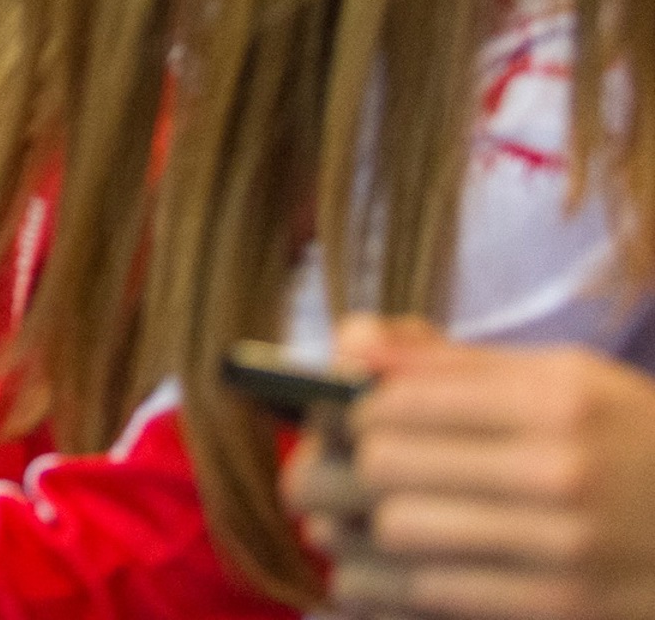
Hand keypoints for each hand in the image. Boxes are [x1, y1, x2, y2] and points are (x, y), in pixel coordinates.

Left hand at [292, 317, 654, 619]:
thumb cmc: (636, 444)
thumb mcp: (567, 380)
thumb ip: (454, 364)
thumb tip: (349, 344)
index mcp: (555, 400)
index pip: (400, 400)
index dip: (347, 410)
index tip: (339, 420)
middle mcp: (558, 470)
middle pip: (386, 465)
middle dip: (333, 468)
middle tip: (315, 472)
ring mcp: (563, 547)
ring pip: (397, 534)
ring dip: (347, 531)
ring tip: (330, 523)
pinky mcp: (561, 609)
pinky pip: (435, 595)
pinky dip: (382, 587)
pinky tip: (362, 576)